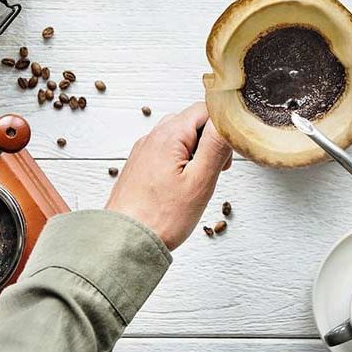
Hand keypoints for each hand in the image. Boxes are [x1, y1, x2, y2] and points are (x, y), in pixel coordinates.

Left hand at [106, 102, 231, 250]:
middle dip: (211, 140)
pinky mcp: (140, 165)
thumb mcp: (200, 180)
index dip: (223, 127)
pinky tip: (182, 185)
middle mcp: (153, 137)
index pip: (205, 109)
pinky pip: (166, 151)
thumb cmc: (161, 217)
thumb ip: (216, 146)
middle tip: (217, 169)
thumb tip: (227, 121)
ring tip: (199, 181)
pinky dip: (181, 161)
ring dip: (196, 152)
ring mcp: (144, 151)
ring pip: (180, 137)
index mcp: (169, 135)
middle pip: (192, 121)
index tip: (228, 152)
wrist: (124, 242)